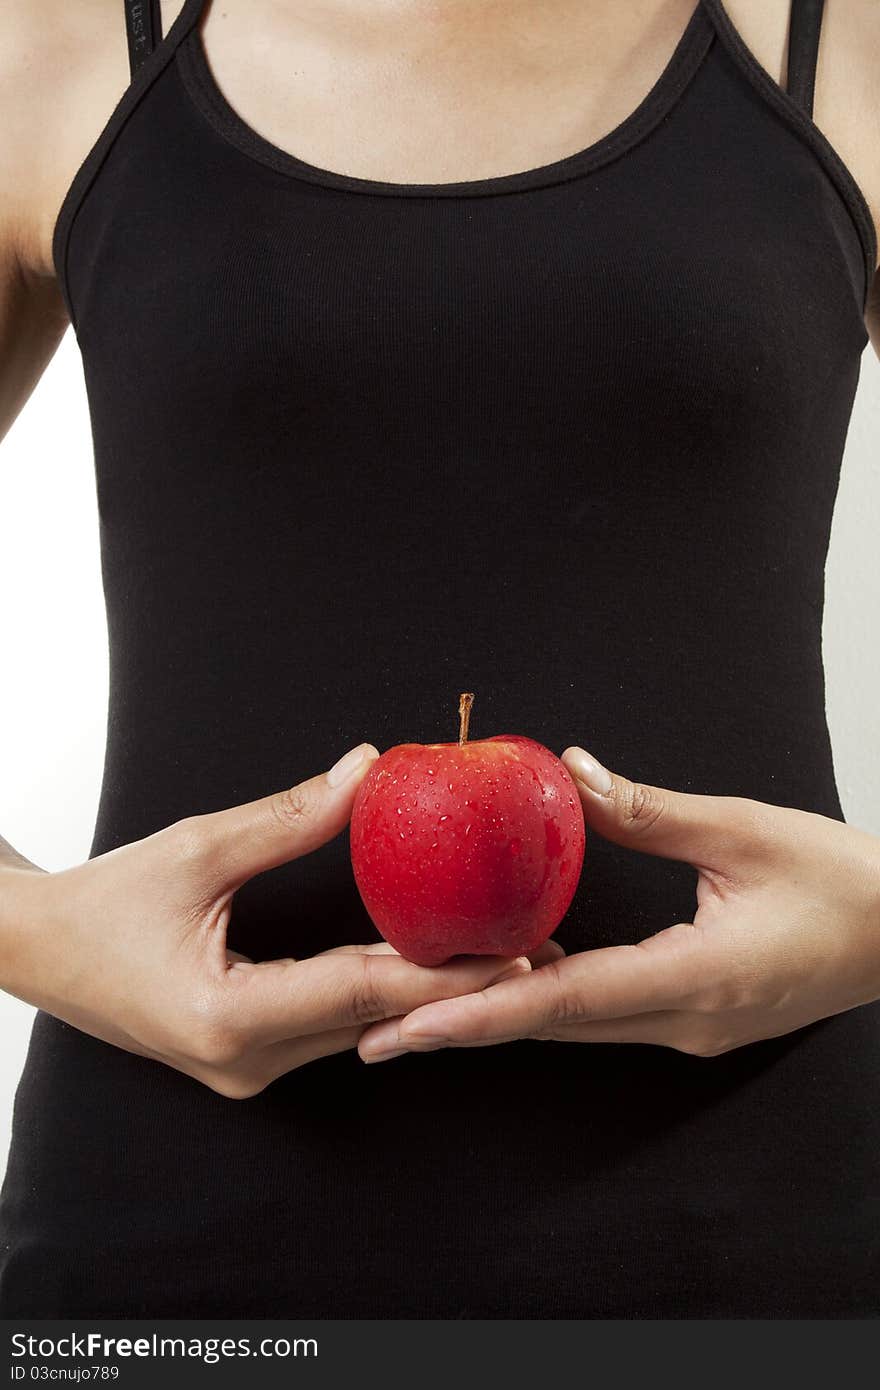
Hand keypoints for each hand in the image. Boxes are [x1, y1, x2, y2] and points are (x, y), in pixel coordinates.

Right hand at [0, 742, 536, 1097]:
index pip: (361, 987)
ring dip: (425, 994)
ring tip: (504, 958)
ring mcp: (246, 1071)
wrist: (39, 952)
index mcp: (227, 1015)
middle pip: (374, 1017)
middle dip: (457, 987)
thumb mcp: (196, 848)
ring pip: (358, 1029)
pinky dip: (380, 995)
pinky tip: (429, 969)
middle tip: (538, 952)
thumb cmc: (104, 901)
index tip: (515, 951)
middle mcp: (244, 1060)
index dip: (445, 970)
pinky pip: (332, 1028)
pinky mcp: (247, 1060)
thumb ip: (288, 818)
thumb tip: (365, 769)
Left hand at [358, 747, 879, 1061]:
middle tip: (373, 1030)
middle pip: (552, 1027)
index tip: (405, 1021)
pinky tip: (511, 971)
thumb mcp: (750, 831)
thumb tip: (573, 772)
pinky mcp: (696, 1014)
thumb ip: (655, 810)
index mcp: (695, 979)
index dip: (477, 1011)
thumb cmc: (845, 883)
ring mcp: (690, 1025)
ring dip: (498, 1016)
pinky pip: (604, 1010)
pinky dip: (549, 996)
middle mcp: (683, 1019)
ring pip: (574, 1025)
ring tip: (416, 1009)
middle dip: (460, 1028)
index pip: (563, 1001)